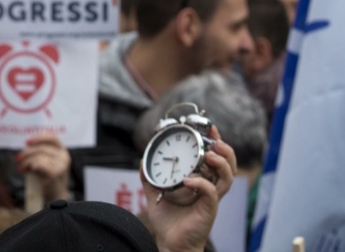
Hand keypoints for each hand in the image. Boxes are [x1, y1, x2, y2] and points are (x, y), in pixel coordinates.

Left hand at [16, 133, 70, 202]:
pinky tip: (24, 170)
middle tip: (17, 158)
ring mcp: (61, 165)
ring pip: (38, 156)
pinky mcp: (55, 173)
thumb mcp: (47, 162)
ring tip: (21, 167)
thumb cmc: (48, 178)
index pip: (52, 137)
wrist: (56, 197)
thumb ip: (41, 152)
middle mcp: (64, 157)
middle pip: (41, 147)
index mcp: (63, 151)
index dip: (39, 137)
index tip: (27, 142)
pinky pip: (38, 164)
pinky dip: (29, 166)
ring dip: (26, 161)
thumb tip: (27, 144)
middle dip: (26, 152)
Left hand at [143, 126, 235, 251]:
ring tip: (210, 155)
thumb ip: (150, 177)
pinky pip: (211, 194)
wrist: (170, 242)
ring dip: (221, 163)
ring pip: (227, 178)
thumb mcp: (155, 193)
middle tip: (216, 140)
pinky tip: (188, 180)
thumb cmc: (168, 220)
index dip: (216, 143)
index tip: (210, 129)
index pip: (214, 159)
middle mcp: (209, 188)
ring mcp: (210, 199)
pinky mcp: (209, 210)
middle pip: (228, 166)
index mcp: (200, 181)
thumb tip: (142, 160)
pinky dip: (201, 184)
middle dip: (225, 150)